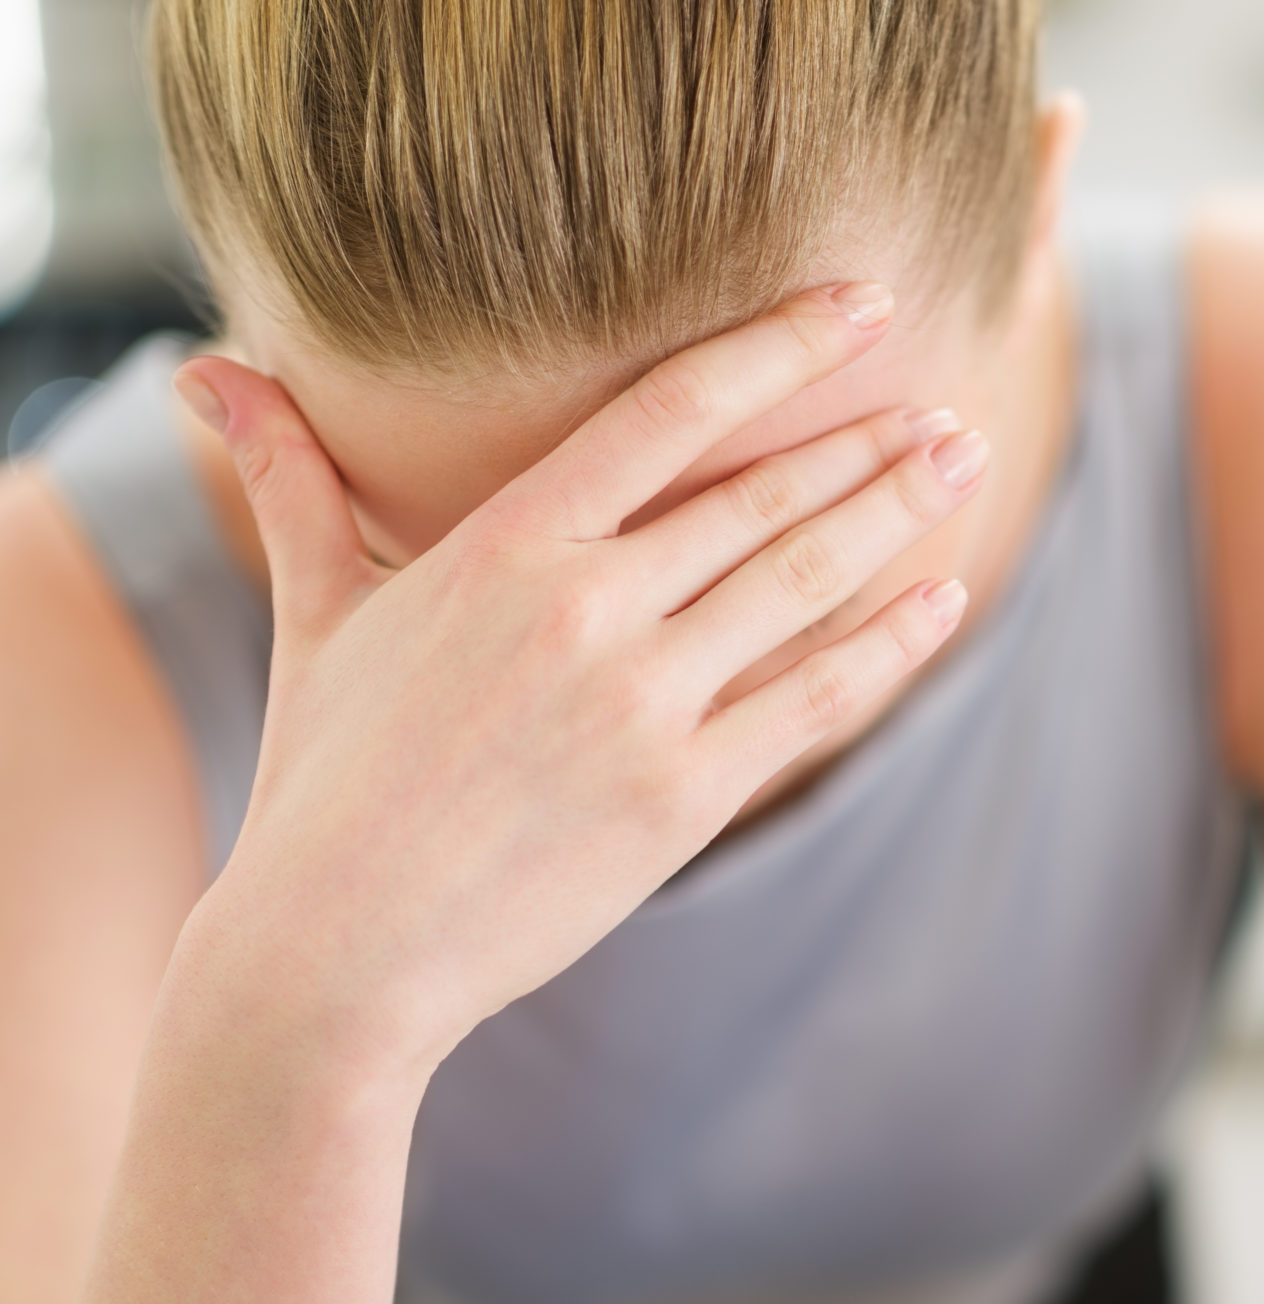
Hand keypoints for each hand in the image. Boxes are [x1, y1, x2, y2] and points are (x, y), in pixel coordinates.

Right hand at [172, 286, 986, 1076]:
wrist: (340, 948)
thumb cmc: (326, 777)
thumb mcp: (317, 613)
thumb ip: (294, 482)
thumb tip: (209, 370)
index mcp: (503, 545)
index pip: (667, 409)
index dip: (778, 346)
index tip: (859, 306)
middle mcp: (586, 608)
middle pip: (760, 496)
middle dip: (867, 444)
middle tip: (949, 408)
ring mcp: (642, 702)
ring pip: (801, 582)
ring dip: (895, 517)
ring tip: (964, 463)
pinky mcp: (685, 794)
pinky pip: (813, 699)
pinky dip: (886, 644)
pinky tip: (943, 600)